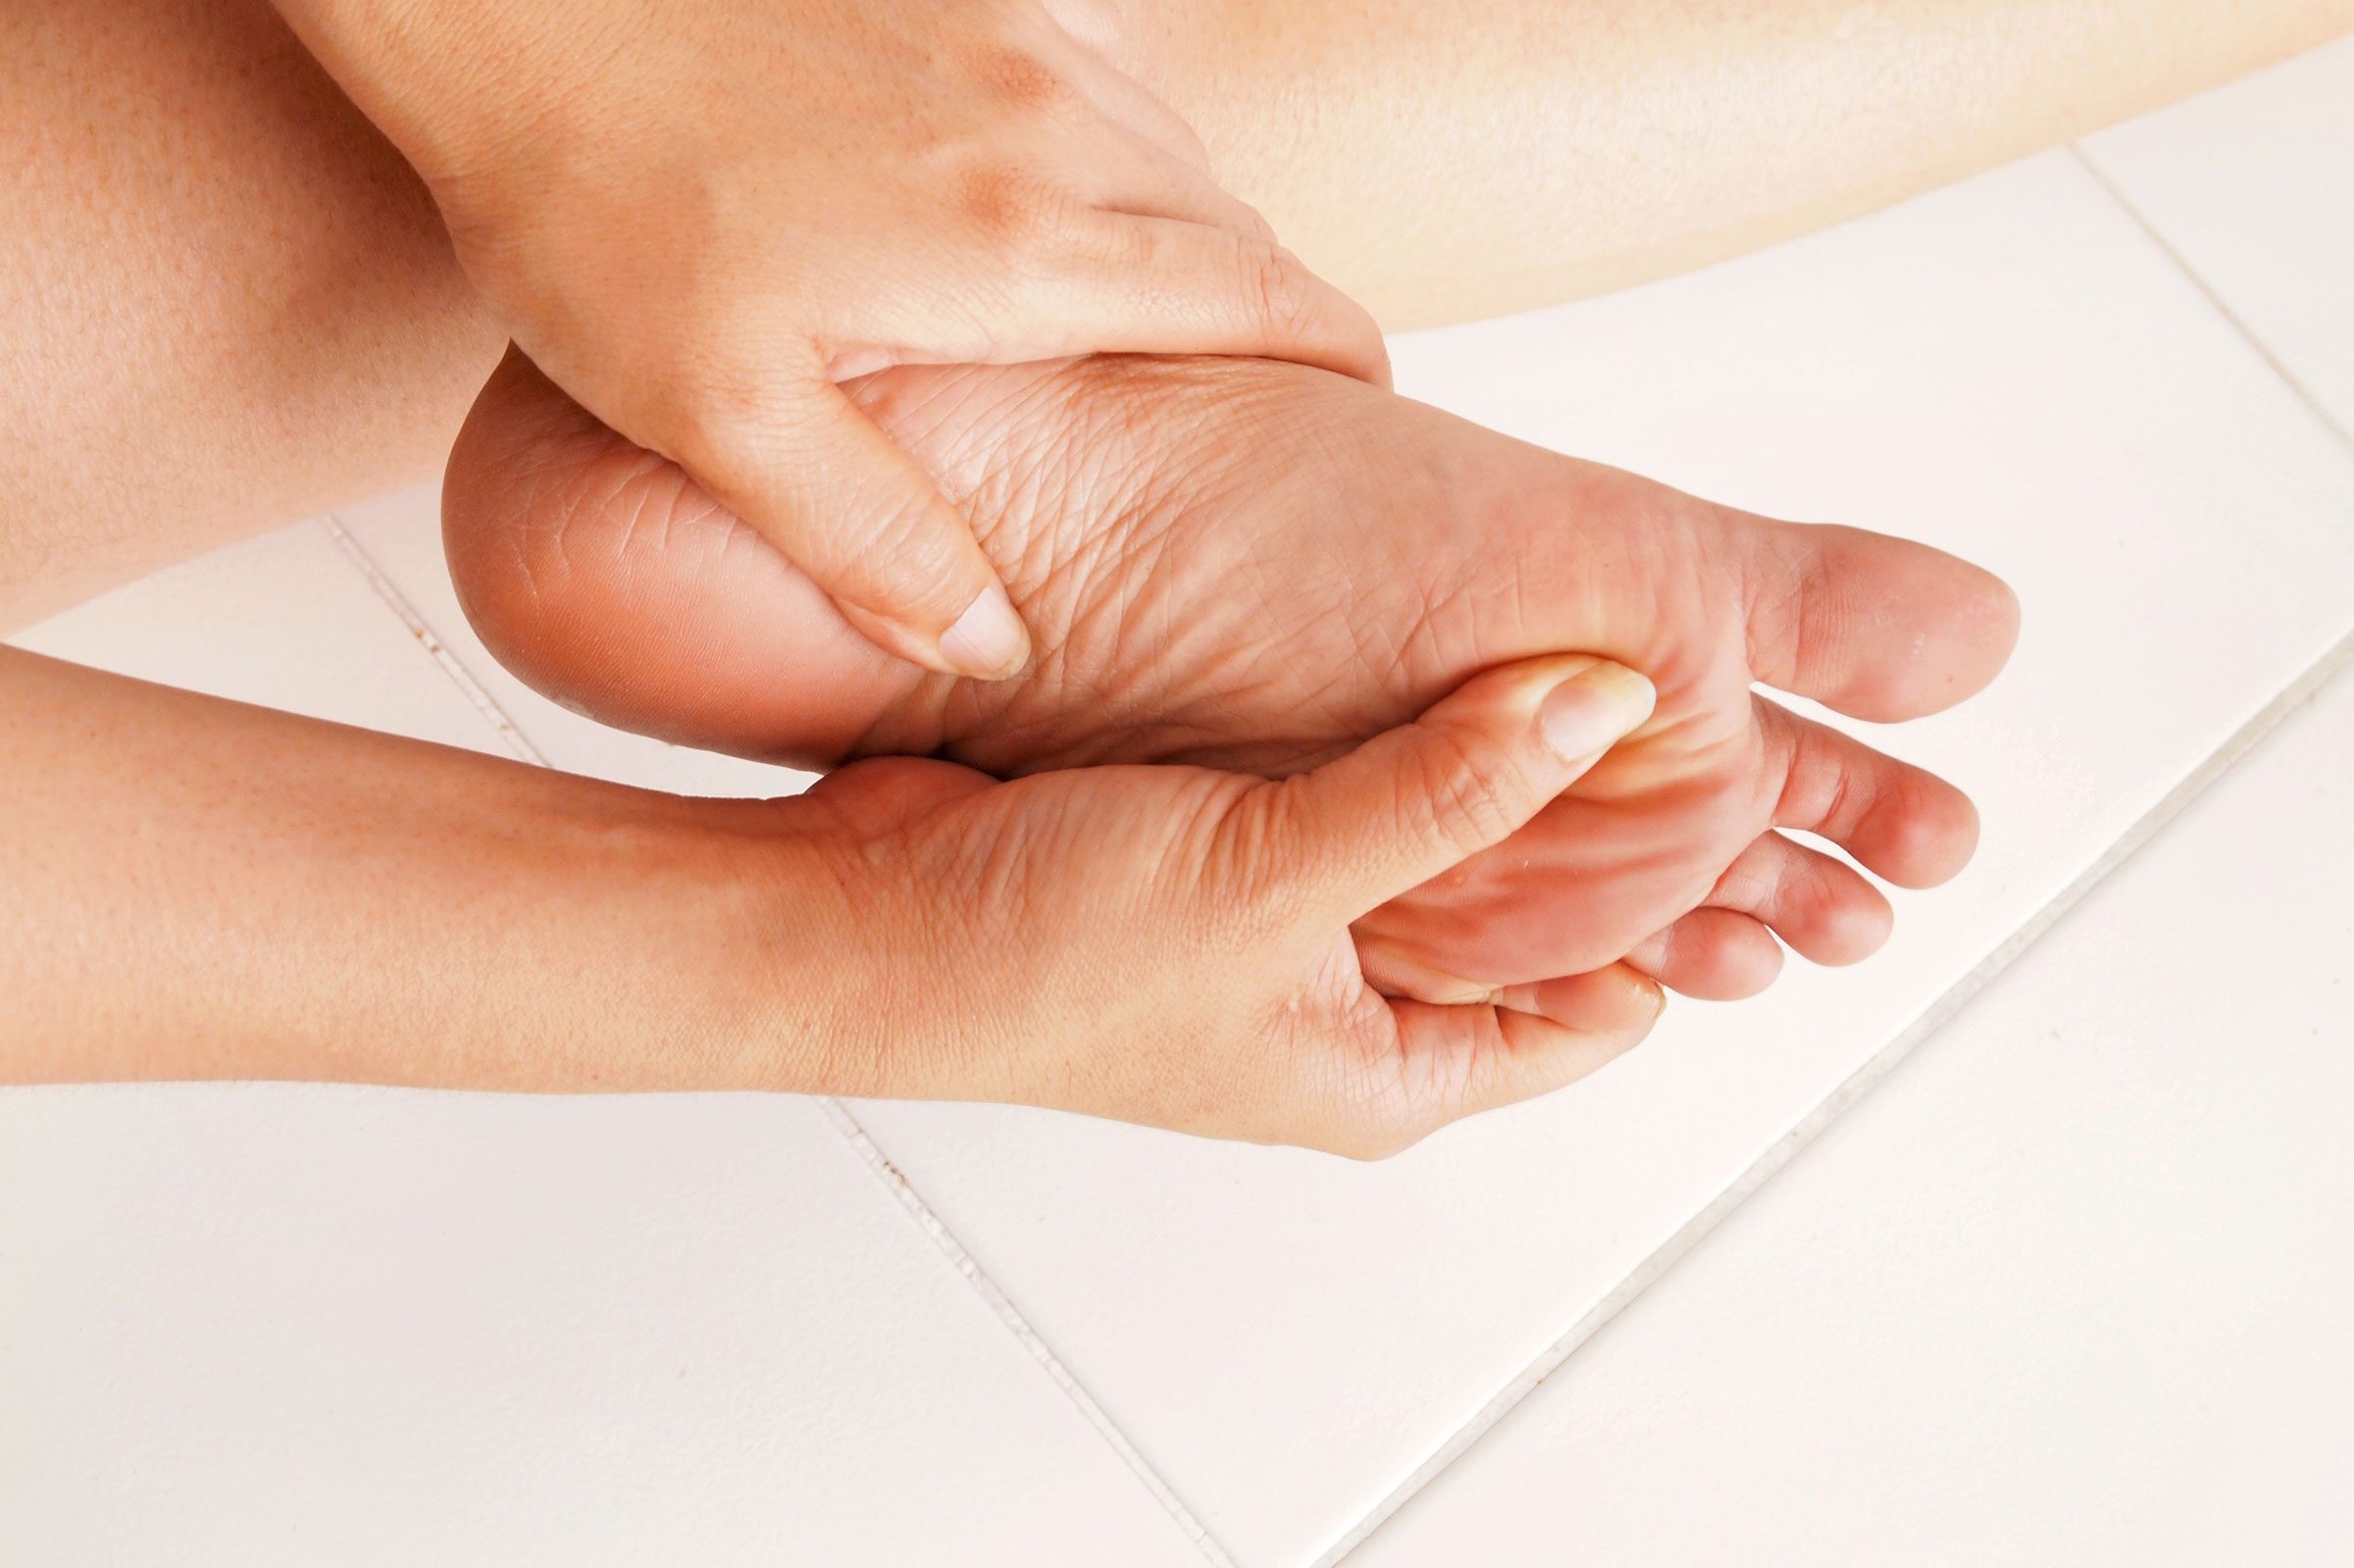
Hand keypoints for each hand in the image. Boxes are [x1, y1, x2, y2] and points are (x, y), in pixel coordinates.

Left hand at [271, 0, 1387, 678]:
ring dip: (1196, 244)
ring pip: (1175, 157)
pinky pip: (1098, 91)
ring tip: (1162, 335)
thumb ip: (873, 541)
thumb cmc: (594, 192)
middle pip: (1239, 232)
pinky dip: (1120, 167)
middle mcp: (1049, 130)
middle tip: (1261, 405)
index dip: (1337, 363)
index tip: (1359, 415)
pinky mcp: (959, 0)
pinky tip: (1051, 215)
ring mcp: (1011, 45)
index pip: (1263, 301)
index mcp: (1021, 248)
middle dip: (1277, 317)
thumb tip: (992, 642)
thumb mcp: (717, 415)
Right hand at [790, 656, 1660, 1154]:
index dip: (1667, 912)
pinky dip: (1390, 740)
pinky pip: (1345, 798)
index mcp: (1385, 1074)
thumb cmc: (1036, 959)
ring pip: (1432, 848)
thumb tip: (1599, 707)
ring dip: (1482, 769)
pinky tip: (1413, 657)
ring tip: (1552, 663)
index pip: (1595, 1010)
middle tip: (1656, 706)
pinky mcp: (1218, 865)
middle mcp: (1343, 1017)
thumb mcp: (1275, 872)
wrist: (859, 926)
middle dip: (1587, 830)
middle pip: (1521, 926)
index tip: (1719, 792)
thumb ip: (1448, 789)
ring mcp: (1278, 941)